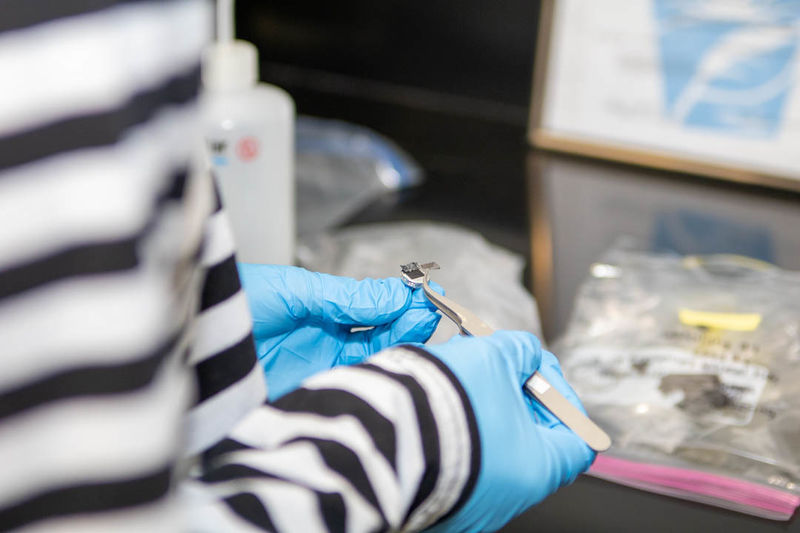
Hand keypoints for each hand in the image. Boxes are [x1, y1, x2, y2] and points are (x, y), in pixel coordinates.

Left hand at [238, 264, 441, 399]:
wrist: (190, 343)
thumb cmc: (231, 305)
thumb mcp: (295, 291)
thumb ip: (345, 297)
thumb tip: (394, 294)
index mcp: (317, 307)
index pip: (370, 306)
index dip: (399, 301)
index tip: (427, 297)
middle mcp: (322, 337)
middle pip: (377, 332)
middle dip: (406, 321)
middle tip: (430, 313)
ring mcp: (318, 366)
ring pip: (371, 357)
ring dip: (398, 342)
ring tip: (421, 327)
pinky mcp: (309, 393)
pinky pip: (352, 383)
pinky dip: (377, 371)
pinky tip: (396, 358)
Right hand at [424, 331, 594, 532]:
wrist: (382, 435)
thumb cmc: (446, 406)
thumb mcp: (492, 357)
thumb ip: (518, 351)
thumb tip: (524, 353)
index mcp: (538, 469)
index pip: (578, 440)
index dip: (563, 401)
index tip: (540, 377)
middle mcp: (510, 497)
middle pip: (530, 443)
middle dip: (514, 402)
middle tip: (496, 372)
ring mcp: (472, 505)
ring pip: (490, 454)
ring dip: (481, 416)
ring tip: (458, 384)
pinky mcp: (439, 502)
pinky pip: (457, 466)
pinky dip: (454, 437)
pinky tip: (436, 409)